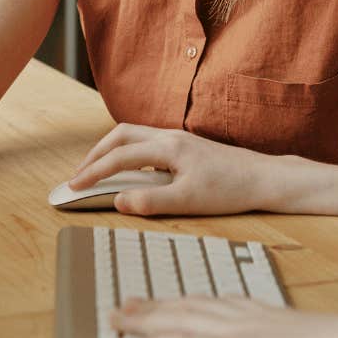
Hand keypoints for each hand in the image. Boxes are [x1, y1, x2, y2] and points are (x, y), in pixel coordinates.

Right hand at [68, 125, 278, 215]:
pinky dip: (129, 151)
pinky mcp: (186, 146)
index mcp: (168, 148)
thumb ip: (150, 201)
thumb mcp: (189, 202)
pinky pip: (147, 142)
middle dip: (95, 154)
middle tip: (80, 175)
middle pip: (120, 135)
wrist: (264, 178)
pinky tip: (132, 171)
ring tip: (98, 171)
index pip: (118, 156)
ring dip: (111, 150)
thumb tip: (119, 201)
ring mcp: (179, 139)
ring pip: (133, 135)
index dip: (92, 172)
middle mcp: (170, 137)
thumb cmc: (231, 190)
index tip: (73, 186)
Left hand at [112, 298, 337, 337]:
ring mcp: (237, 332)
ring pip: (175, 321)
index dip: (188, 301)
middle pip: (190, 305)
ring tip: (114, 319)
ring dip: (141, 321)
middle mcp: (246, 316)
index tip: (170, 299)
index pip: (217, 303)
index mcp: (267, 314)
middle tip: (127, 303)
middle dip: (156, 305)